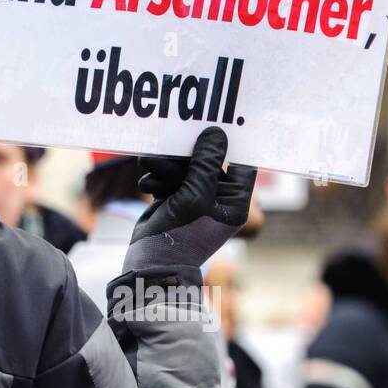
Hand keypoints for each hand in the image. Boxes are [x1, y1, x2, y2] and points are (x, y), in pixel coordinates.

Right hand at [122, 127, 255, 273]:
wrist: (150, 264)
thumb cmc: (179, 236)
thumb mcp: (194, 196)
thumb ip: (205, 163)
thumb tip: (216, 133)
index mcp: (234, 201)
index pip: (240, 163)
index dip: (229, 144)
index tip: (214, 123)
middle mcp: (218, 198)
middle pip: (207, 162)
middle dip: (185, 155)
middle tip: (168, 141)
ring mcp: (196, 200)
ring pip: (185, 168)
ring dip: (166, 165)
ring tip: (147, 162)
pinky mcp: (176, 200)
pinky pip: (170, 178)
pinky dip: (158, 177)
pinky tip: (147, 184)